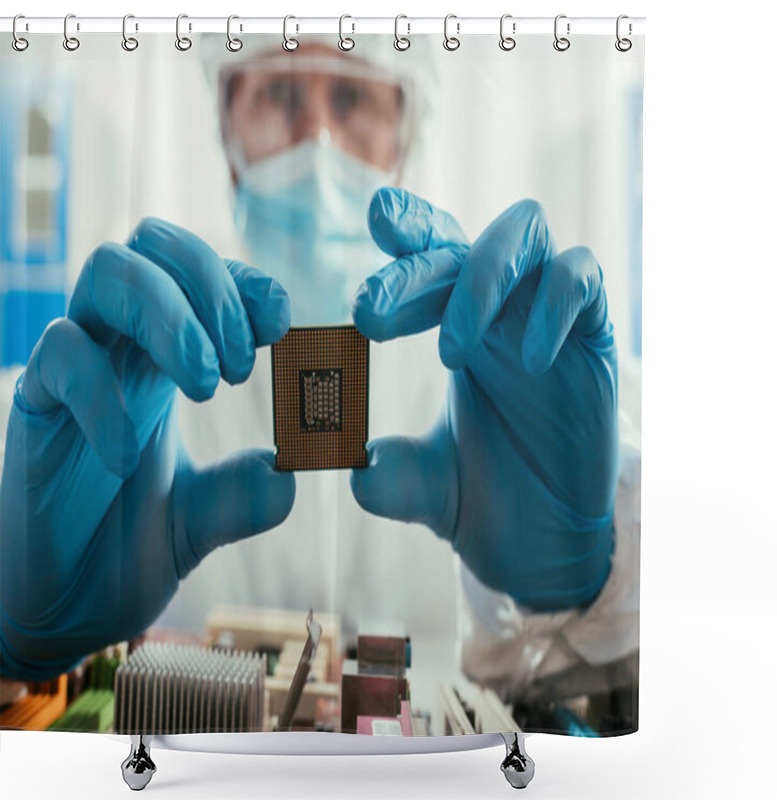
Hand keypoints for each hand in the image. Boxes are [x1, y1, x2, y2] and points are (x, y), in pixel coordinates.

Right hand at [0, 218, 293, 680]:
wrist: (67, 608)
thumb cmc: (132, 547)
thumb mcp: (206, 515)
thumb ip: (247, 491)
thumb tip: (291, 468)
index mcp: (166, 359)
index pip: (202, 276)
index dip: (245, 283)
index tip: (281, 326)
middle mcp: (121, 348)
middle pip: (154, 245)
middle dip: (212, 286)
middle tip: (243, 366)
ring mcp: (73, 368)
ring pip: (109, 272)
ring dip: (172, 317)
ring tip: (208, 387)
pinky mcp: (34, 403)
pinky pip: (61, 355)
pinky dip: (107, 396)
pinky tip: (128, 457)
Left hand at [351, 189, 618, 611]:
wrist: (546, 542)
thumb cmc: (482, 496)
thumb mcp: (422, 484)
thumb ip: (386, 474)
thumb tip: (355, 468)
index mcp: (454, 325)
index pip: (432, 255)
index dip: (409, 228)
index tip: (376, 220)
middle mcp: (499, 310)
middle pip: (463, 243)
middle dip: (414, 270)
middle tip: (368, 316)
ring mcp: (547, 317)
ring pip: (526, 234)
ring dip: (481, 278)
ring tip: (449, 353)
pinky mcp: (596, 337)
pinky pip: (582, 280)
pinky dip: (554, 305)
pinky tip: (531, 363)